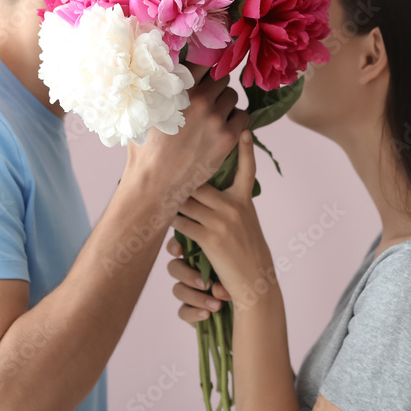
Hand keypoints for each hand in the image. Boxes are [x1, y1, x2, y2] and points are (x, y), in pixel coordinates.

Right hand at [124, 64, 248, 206]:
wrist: (155, 184)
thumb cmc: (145, 149)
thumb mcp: (144, 111)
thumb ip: (157, 89)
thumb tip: (164, 68)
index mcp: (178, 90)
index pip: (201, 62)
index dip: (203, 67)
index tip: (203, 72)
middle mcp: (199, 100)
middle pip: (220, 78)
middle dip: (214, 85)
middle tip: (206, 98)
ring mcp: (215, 118)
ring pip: (232, 96)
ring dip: (225, 101)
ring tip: (213, 114)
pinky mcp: (228, 137)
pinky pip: (243, 116)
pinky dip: (236, 119)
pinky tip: (224, 127)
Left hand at [168, 131, 275, 314]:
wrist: (253, 280)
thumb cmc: (246, 251)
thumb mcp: (246, 221)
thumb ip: (231, 203)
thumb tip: (205, 190)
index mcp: (245, 200)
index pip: (248, 169)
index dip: (247, 149)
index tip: (244, 129)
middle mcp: (235, 206)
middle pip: (201, 181)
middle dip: (182, 176)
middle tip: (165, 165)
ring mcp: (222, 221)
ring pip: (187, 200)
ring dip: (171, 199)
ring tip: (157, 192)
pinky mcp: (210, 238)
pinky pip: (183, 221)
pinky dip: (171, 219)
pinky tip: (163, 217)